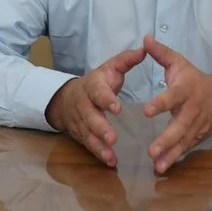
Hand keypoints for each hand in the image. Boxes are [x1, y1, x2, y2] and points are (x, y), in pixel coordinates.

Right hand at [45, 47, 146, 166]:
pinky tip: (110, 162)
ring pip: (87, 134)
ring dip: (99, 146)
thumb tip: (146, 48)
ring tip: (111, 156)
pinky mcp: (80, 135)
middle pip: (89, 117)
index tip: (118, 108)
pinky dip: (98, 154)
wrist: (65, 98)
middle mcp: (84, 104)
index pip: (98, 92)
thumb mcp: (109, 68)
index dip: (106, 100)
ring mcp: (80, 121)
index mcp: (93, 86)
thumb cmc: (97, 82)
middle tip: (113, 138)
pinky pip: (88, 145)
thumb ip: (127, 60)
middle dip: (100, 128)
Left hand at [142, 34, 211, 173]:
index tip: (146, 111)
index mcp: (185, 90)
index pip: (172, 97)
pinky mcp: (197, 136)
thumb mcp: (179, 62)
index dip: (161, 103)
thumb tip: (145, 38)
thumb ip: (161, 53)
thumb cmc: (193, 78)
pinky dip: (175, 159)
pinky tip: (162, 168)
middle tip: (151, 151)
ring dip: (170, 154)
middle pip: (180, 126)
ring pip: (183, 142)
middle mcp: (192, 109)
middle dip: (166, 139)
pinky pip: (186, 149)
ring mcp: (196, 125)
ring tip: (157, 166)